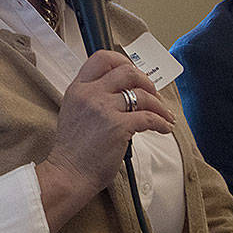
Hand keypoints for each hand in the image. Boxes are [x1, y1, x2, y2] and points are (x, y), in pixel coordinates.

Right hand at [35, 49, 173, 232]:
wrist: (68, 173)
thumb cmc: (73, 150)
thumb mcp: (74, 112)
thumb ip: (92, 98)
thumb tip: (122, 93)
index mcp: (78, 88)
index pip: (101, 58)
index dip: (122, 61)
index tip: (133, 73)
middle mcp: (90, 94)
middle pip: (127, 71)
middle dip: (146, 80)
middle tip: (152, 93)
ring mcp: (104, 109)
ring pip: (141, 94)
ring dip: (158, 104)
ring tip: (164, 115)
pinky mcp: (118, 126)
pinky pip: (149, 117)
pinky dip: (161, 122)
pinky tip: (164, 128)